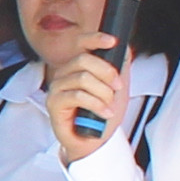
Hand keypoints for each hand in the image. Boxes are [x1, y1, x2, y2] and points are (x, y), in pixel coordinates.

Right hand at [47, 46, 130, 163]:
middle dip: (107, 73)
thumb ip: (120, 68)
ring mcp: (57, 87)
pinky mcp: (54, 103)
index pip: (81, 44)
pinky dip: (96, 104)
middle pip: (84, 59)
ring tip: (109, 105)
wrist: (95, 141)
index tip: (112, 41)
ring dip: (103, 93)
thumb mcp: (118, 88)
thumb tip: (124, 48)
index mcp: (78, 67)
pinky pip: (78, 96)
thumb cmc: (102, 115)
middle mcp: (65, 73)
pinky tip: (104, 112)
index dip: (95, 39)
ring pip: (83, 78)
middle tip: (117, 87)